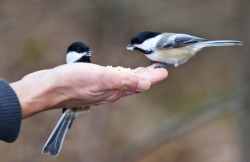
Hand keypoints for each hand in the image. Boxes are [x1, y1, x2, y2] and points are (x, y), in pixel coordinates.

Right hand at [10, 63, 167, 117]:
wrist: (49, 88)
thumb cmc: (71, 82)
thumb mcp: (100, 78)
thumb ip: (123, 81)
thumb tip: (146, 85)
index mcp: (114, 91)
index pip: (140, 84)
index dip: (153, 77)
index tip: (164, 70)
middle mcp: (110, 92)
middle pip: (134, 84)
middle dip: (147, 76)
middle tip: (157, 69)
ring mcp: (101, 90)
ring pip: (124, 83)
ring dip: (135, 76)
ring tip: (143, 71)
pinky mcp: (93, 85)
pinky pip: (113, 81)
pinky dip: (121, 76)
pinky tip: (118, 73)